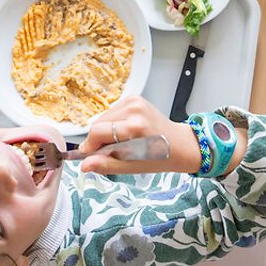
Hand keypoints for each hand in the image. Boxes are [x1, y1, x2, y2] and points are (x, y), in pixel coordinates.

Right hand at [76, 96, 200, 174]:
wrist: (179, 144)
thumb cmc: (160, 157)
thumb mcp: (132, 167)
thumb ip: (106, 165)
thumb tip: (85, 165)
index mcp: (135, 126)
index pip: (97, 131)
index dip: (90, 145)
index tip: (91, 156)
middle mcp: (134, 110)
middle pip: (98, 123)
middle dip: (99, 139)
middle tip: (111, 152)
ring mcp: (135, 101)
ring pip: (103, 117)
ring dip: (106, 131)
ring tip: (122, 142)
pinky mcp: (134, 98)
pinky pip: (112, 112)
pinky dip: (113, 123)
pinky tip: (126, 132)